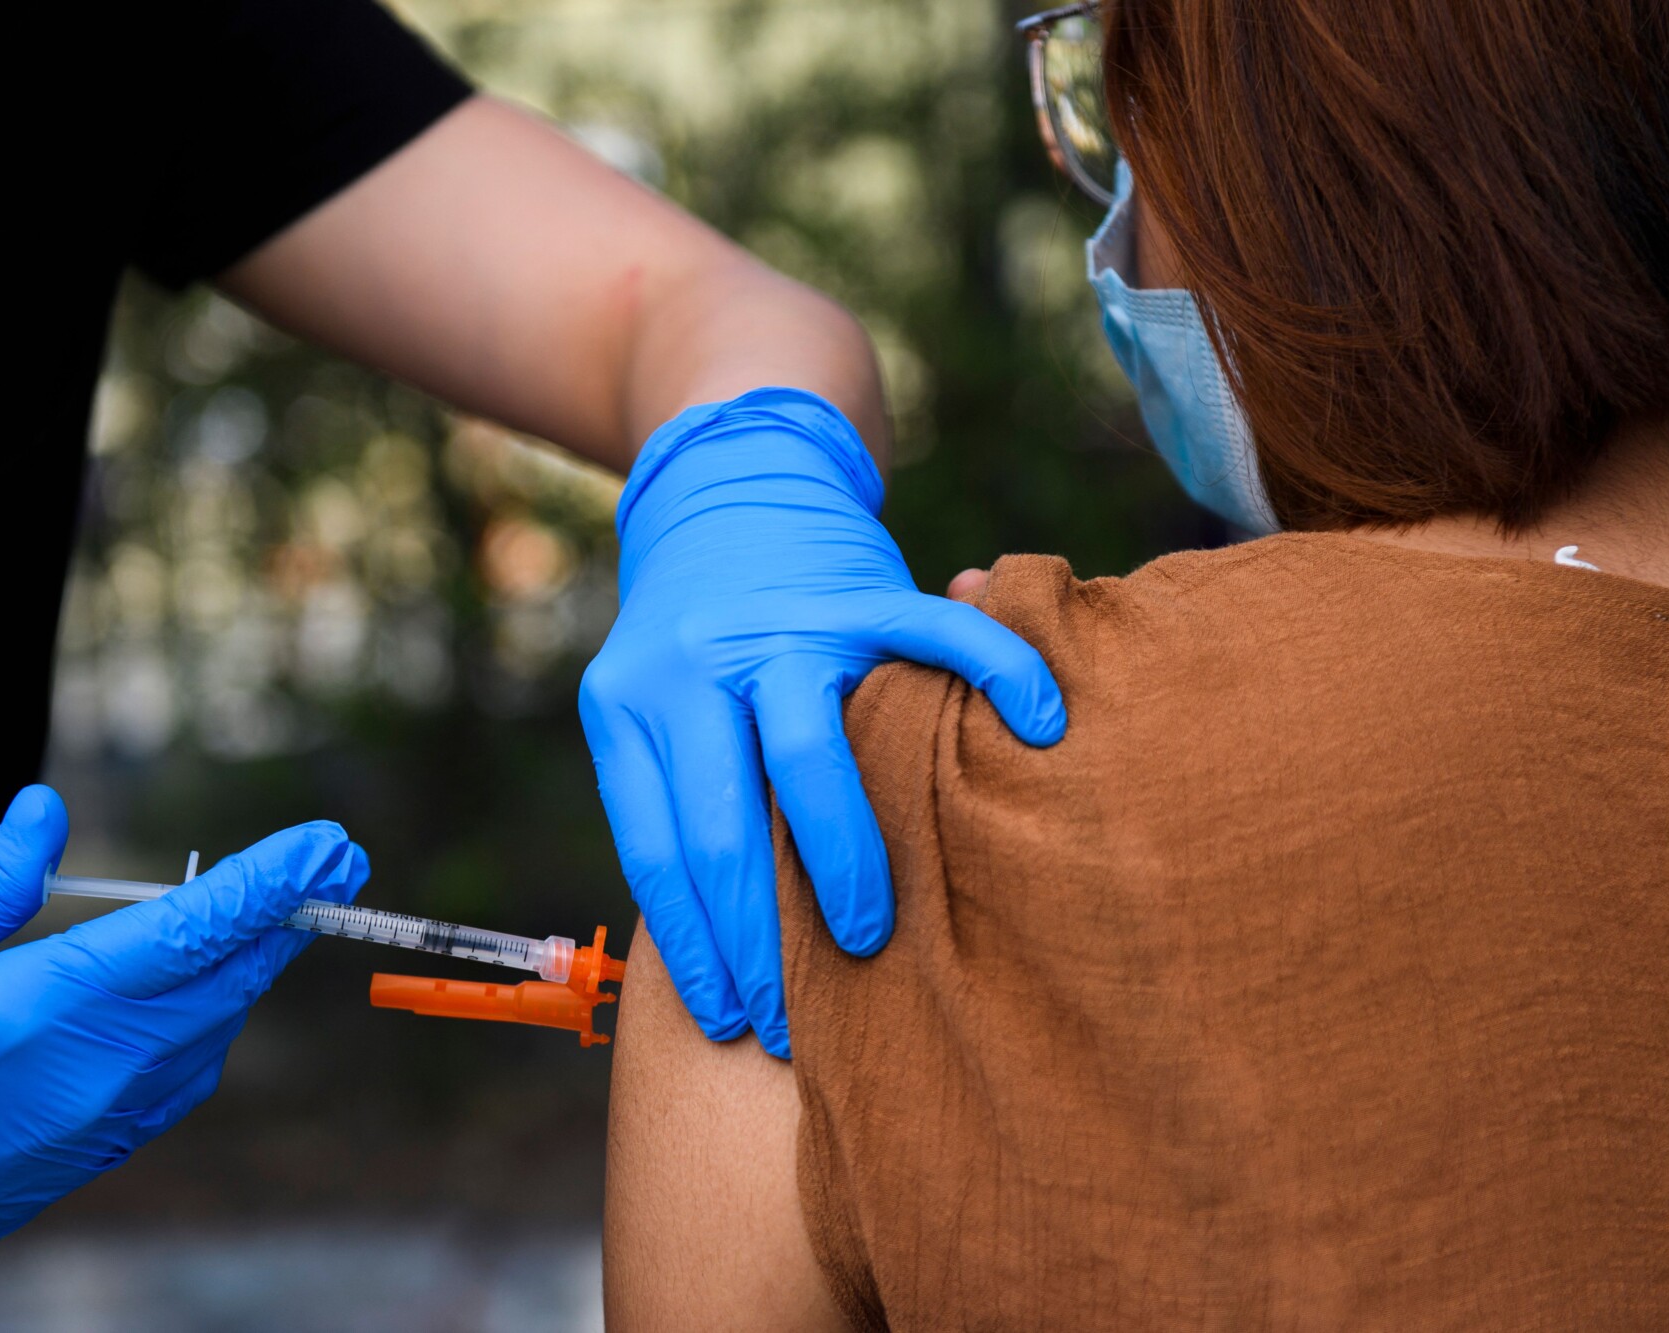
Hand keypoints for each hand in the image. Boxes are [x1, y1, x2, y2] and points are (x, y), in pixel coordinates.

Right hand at [0, 787, 367, 1324]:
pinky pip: (186, 1074)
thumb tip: (46, 815)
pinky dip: (215, 1019)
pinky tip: (209, 989)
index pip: (193, 930)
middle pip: (228, 978)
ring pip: (215, 1028)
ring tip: (283, 909)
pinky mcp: (94, 1153)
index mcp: (44, 1010)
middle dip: (289, 913)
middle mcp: (96, 1070)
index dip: (270, 880)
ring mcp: (101, 1121)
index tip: (327, 844)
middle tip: (339, 860)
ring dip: (254, 964)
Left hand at [580, 388, 1065, 1056]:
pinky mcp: (859, 586)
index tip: (728, 1019)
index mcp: (629, 701)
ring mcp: (779, 624)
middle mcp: (694, 661)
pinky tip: (1039, 722)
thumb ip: (682, 785)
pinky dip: (996, 674)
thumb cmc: (698, 636)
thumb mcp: (651, 701)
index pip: (658, 851)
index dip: (697, 945)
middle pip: (724, 826)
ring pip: (807, 760)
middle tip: (795, 1020)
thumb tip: (721, 937)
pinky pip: (937, 636)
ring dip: (842, 864)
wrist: (726, 482)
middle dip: (760, 939)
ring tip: (868, 939)